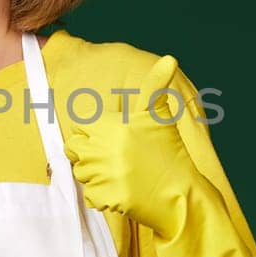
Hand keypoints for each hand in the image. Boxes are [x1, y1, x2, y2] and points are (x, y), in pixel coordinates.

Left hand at [63, 54, 255, 256]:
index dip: (91, 134)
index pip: (79, 128)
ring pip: (81, 174)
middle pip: (74, 150)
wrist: (181, 195)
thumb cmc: (169, 153)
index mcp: (110, 126)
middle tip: (112, 160)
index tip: (108, 141)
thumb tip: (169, 58)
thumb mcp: (160, 117)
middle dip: (88, 154)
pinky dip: (102, 196)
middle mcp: (101, 148)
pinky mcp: (104, 197)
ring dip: (95, 175)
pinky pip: (90, 196)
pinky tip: (121, 191)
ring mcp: (101, 174)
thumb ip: (156, 86)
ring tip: (120, 175)